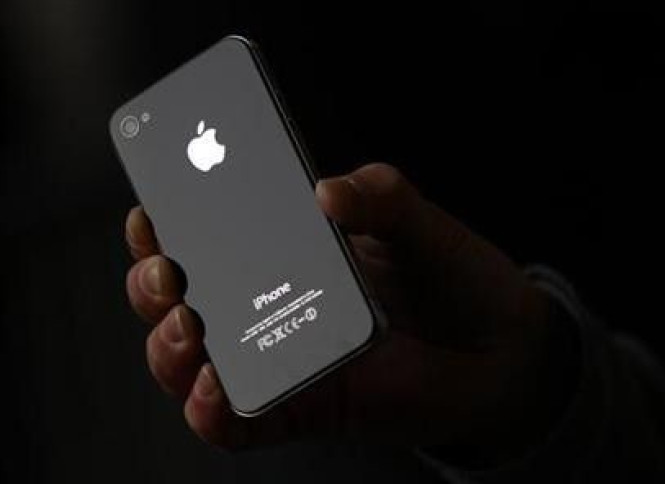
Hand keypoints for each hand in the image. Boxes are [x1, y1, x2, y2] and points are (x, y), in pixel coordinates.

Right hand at [125, 163, 568, 453]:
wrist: (502, 348)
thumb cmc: (454, 278)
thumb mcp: (417, 222)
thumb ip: (378, 195)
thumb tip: (327, 191)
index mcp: (287, 253)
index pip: (208, 238)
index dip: (167, 226)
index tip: (152, 212)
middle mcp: (272, 305)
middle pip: (179, 301)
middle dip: (152, 285)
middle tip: (167, 269)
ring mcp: (282, 359)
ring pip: (192, 364)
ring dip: (169, 346)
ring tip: (187, 323)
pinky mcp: (303, 408)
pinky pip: (238, 423)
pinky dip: (211, 410)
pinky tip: (213, 385)